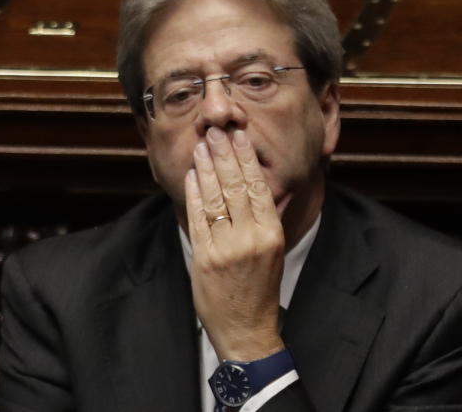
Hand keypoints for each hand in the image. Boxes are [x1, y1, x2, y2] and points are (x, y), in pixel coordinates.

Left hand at [185, 126, 285, 361]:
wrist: (247, 330)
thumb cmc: (259, 289)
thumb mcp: (271, 250)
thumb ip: (260, 219)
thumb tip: (248, 183)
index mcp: (271, 234)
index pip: (258, 186)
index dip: (246, 158)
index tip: (238, 136)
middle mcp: (251, 238)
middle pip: (235, 186)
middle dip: (223, 155)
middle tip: (215, 131)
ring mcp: (226, 248)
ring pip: (215, 198)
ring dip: (206, 168)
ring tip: (201, 146)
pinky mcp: (205, 258)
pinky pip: (197, 219)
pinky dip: (193, 194)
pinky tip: (190, 176)